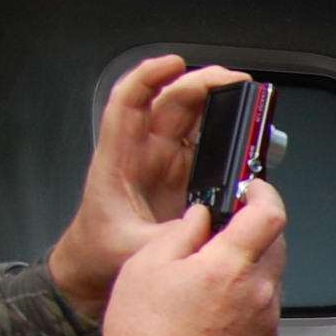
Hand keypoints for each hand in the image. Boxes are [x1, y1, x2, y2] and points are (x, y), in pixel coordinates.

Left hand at [50, 57, 253, 320]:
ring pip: (187, 119)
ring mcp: (161, 164)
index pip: (129, 103)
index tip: (174, 64)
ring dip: (214, 103)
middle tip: (233, 82)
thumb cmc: (100, 254)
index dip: (149, 77)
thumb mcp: (137, 248)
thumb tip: (213, 226)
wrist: (91, 271)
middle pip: (169, 104)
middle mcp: (142, 155)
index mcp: (120, 160)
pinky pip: (202, 145)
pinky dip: (223, 134)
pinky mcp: (179, 178)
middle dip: (200, 84)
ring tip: (244, 98)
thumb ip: (175, 237)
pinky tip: (244, 133)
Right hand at [99, 183, 286, 335]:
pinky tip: (216, 304)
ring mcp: (267, 319)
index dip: (264, 193)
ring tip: (210, 274)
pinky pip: (266, 303)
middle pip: (276, 243)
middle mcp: (258, 292)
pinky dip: (249, 293)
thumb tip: (201, 216)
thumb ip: (181, 233)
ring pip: (273, 274)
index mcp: (229, 267)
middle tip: (221, 231)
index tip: (252, 188)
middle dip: (253, 229)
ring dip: (251, 263)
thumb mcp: (145, 268)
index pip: (271, 214)